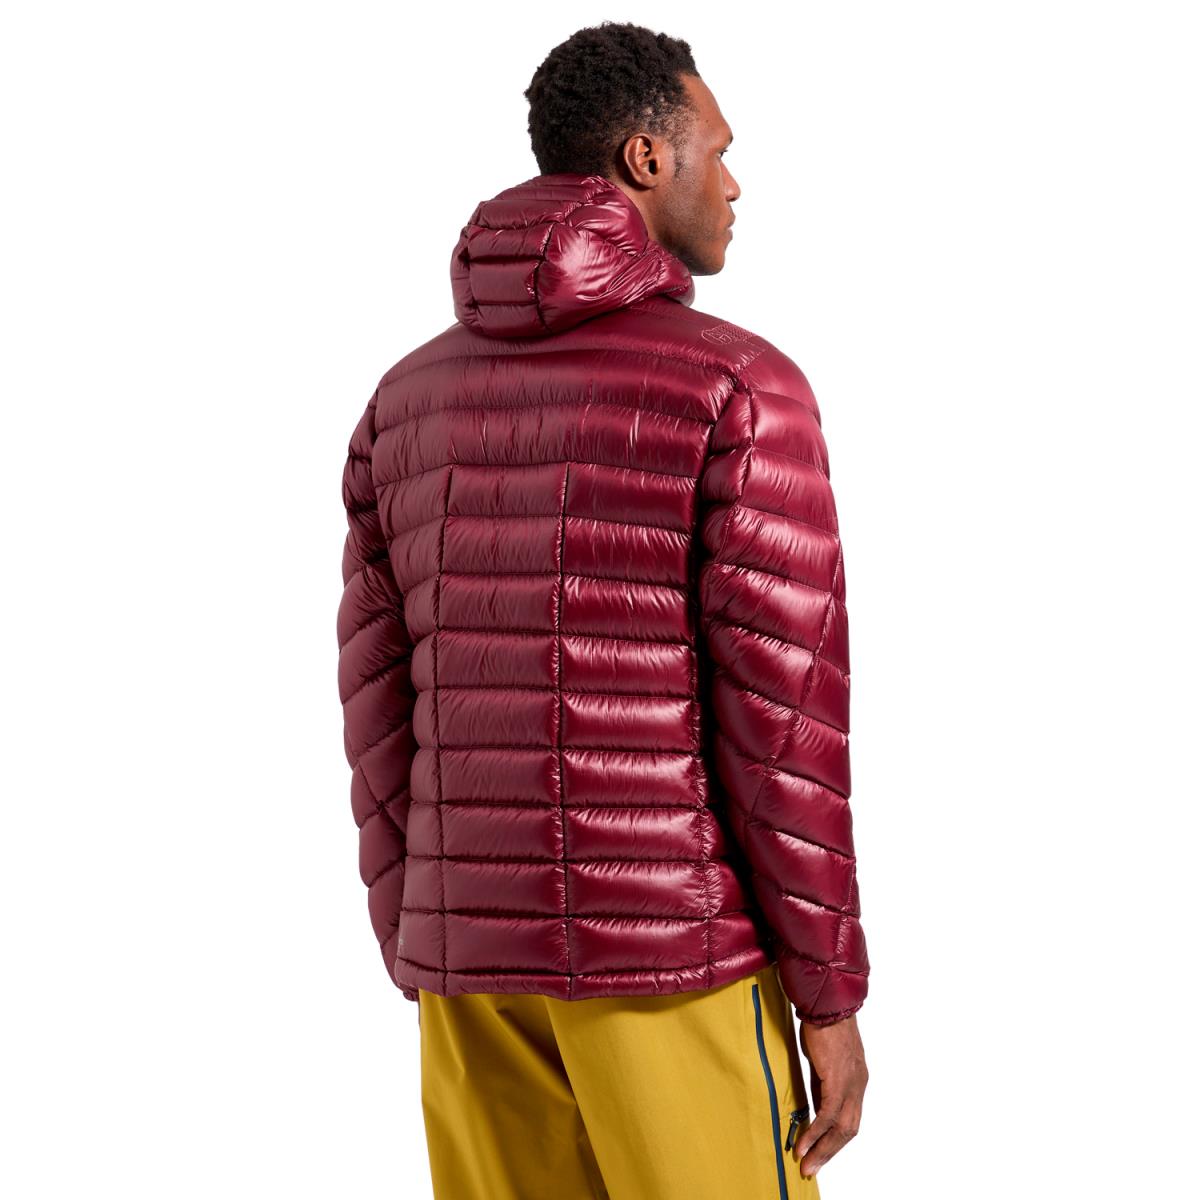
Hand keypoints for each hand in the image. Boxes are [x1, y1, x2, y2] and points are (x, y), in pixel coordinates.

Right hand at [792, 1012, 867, 1177]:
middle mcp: (858, 1085)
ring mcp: (851, 1083)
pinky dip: (816, 1133)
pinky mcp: (838, 1080)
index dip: (835, 1139)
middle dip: (829, 1151)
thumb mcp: (823, 1059)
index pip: (849, 1118)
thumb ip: (822, 1082)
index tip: (818, 1152)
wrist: (825, 1003)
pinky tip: (803, 1144)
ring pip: (841, 1128)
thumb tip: (814, 1102)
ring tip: (806, 1164)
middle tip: (811, 1167)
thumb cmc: (822, 1024)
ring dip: (822, 1149)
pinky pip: (828, 1115)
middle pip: (849, 1130)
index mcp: (857, 1079)